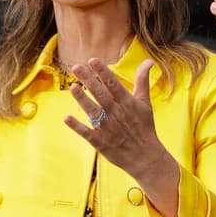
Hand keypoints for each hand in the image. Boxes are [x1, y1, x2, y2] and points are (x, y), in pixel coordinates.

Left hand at [64, 58, 180, 216]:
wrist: (145, 156)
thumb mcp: (145, 102)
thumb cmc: (144, 126)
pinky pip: (87, 133)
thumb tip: (148, 61)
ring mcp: (108, 127)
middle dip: (88, 80)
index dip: (102, 71)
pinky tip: (66, 118)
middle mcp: (116, 113)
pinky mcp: (100, 141)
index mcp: (126, 102)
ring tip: (73, 88)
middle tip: (76, 67)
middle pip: (100, 94)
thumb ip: (142, 81)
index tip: (92, 60)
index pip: (113, 83)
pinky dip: (77, 126)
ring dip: (82, 100)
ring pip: (93, 111)